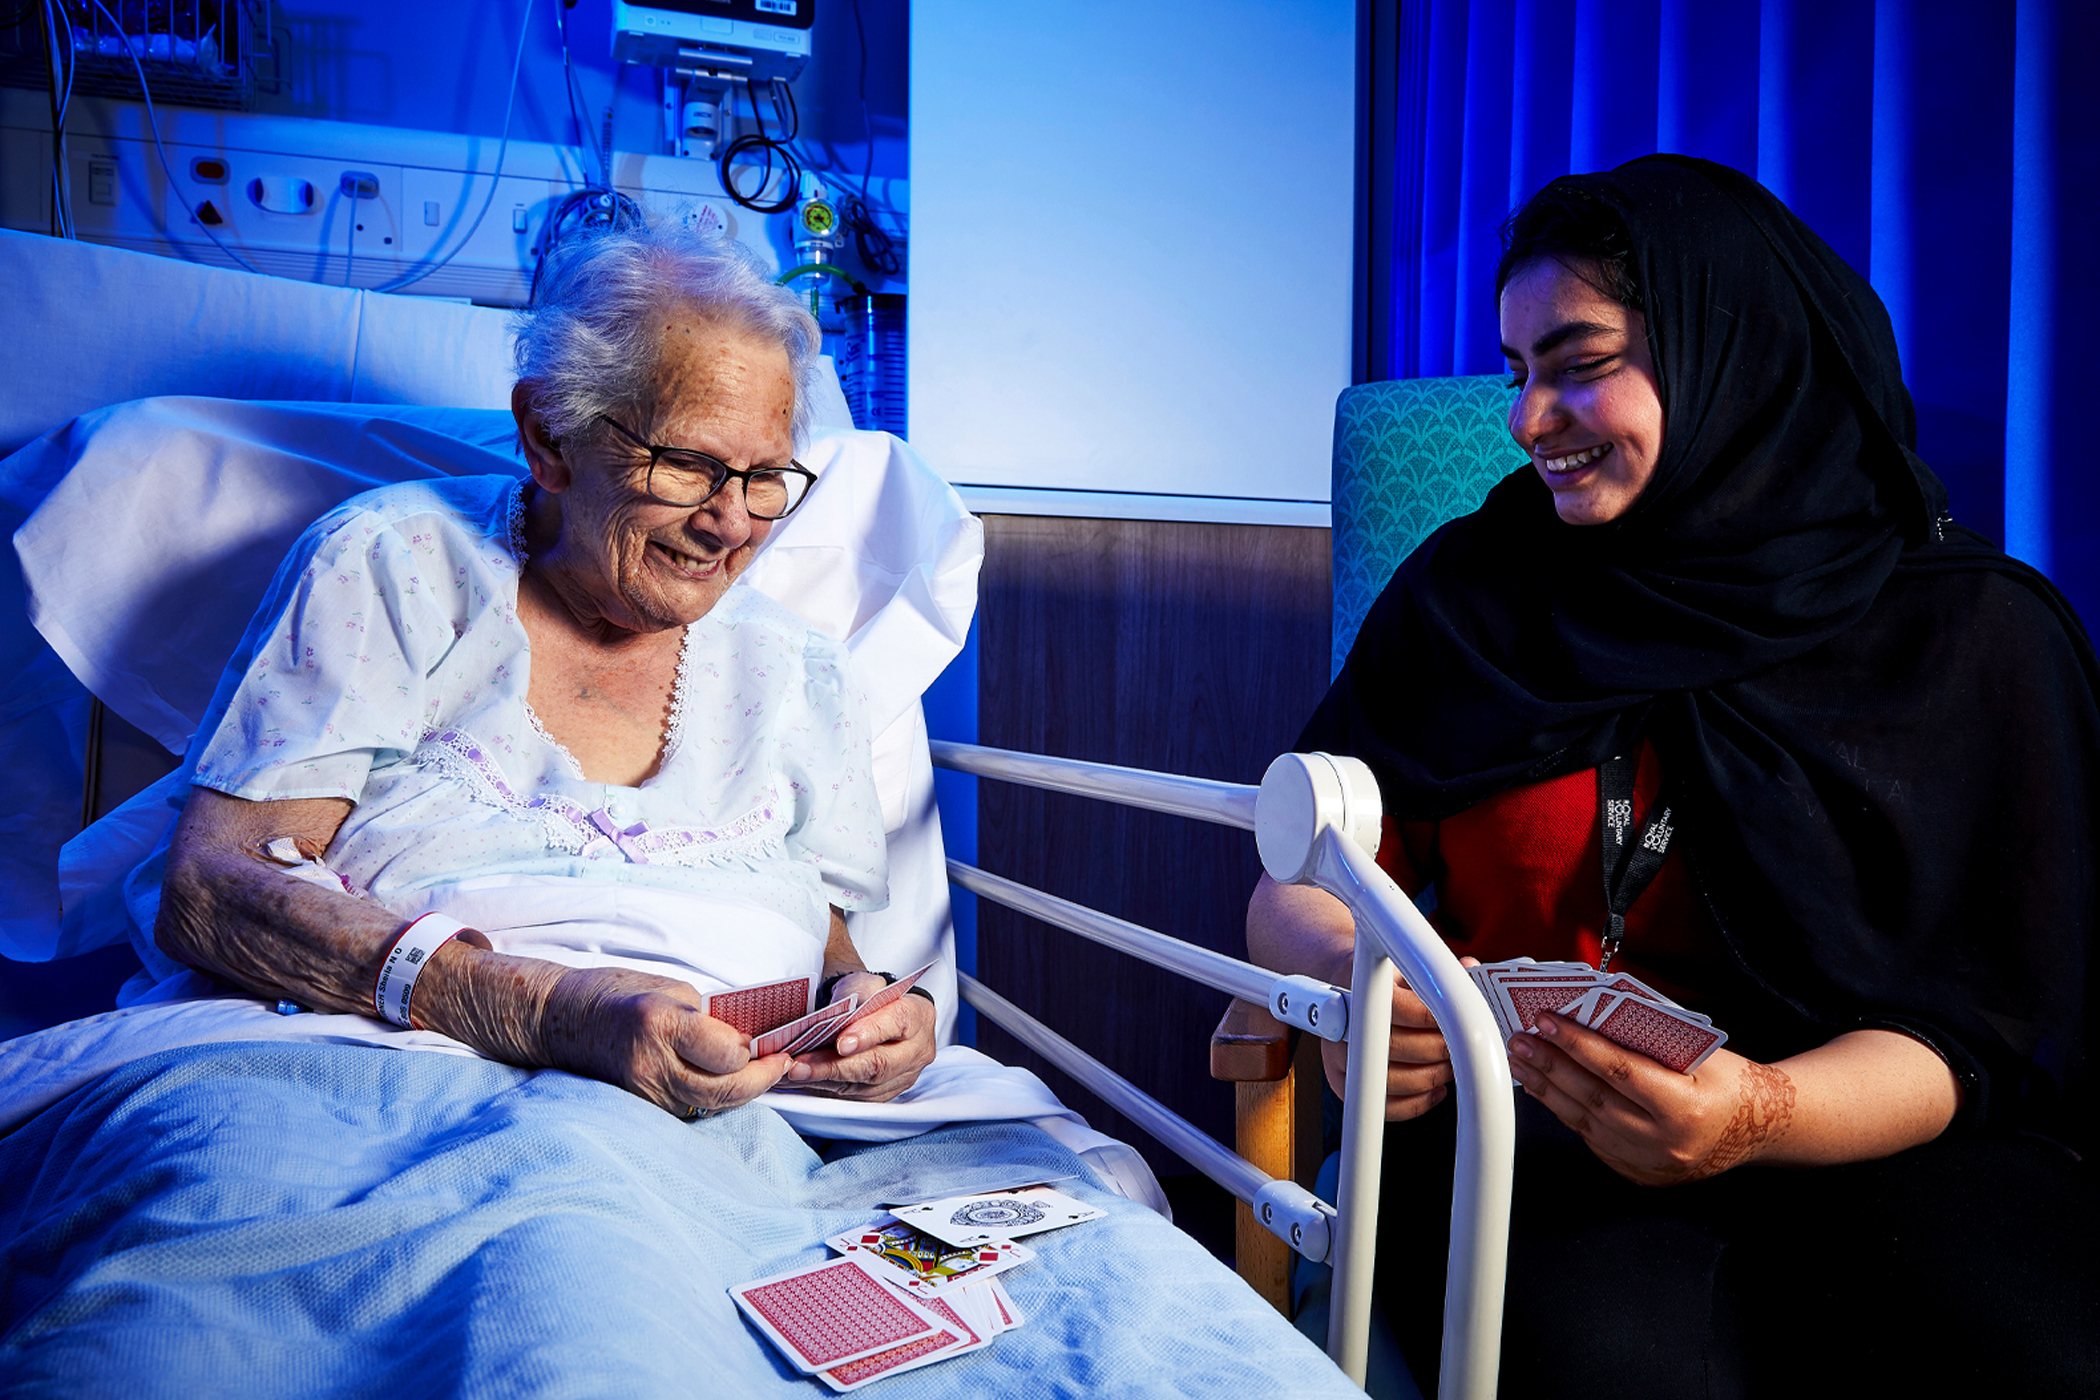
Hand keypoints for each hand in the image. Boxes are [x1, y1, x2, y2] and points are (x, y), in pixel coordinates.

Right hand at [539, 965, 791, 1116]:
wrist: (557, 1020)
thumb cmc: (615, 993)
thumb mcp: (669, 989)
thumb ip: (710, 1016)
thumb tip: (749, 1039)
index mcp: (659, 1024)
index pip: (728, 1053)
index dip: (754, 1050)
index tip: (766, 1041)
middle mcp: (650, 1066)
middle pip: (726, 1090)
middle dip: (761, 1080)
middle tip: (781, 1064)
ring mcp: (642, 1094)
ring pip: (711, 1105)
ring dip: (740, 1092)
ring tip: (760, 1073)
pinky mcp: (639, 1109)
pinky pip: (689, 1108)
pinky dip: (712, 1097)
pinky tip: (723, 1081)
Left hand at [783, 971, 935, 1101]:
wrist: (875, 1014)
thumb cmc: (868, 997)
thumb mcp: (863, 982)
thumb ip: (856, 991)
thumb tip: (837, 1011)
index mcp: (917, 1015)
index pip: (897, 1022)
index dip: (869, 1033)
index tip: (841, 1043)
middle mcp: (916, 1050)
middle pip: (879, 1064)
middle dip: (836, 1066)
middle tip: (800, 1065)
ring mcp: (904, 1076)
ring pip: (865, 1086)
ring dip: (824, 1081)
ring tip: (793, 1073)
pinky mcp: (886, 1093)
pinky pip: (856, 1097)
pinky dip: (826, 1089)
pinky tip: (803, 1081)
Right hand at [1319, 957, 1476, 1121]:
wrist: (1344, 989)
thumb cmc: (1381, 981)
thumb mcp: (1405, 965)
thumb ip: (1437, 970)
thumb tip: (1470, 969)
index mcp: (1357, 987)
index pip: (1401, 1010)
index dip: (1436, 1020)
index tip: (1456, 1021)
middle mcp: (1342, 1024)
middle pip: (1398, 1048)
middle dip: (1439, 1050)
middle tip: (1460, 1046)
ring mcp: (1338, 1056)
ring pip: (1392, 1081)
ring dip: (1432, 1076)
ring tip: (1449, 1065)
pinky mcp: (1342, 1083)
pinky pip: (1383, 1106)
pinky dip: (1417, 1103)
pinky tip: (1436, 1088)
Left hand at [1510, 1013, 1795, 1184]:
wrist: (1759, 1128)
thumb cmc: (1729, 1082)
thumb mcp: (1698, 1054)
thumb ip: (1647, 1041)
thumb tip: (1590, 1015)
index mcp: (1684, 1108)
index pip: (1618, 1070)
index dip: (1577, 1044)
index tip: (1546, 1020)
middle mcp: (1662, 1141)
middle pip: (1592, 1097)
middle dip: (1550, 1064)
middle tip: (1519, 1038)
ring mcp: (1647, 1162)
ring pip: (1583, 1121)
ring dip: (1546, 1087)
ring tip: (1522, 1060)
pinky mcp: (1636, 1171)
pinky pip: (1590, 1137)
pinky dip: (1565, 1109)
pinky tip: (1546, 1087)